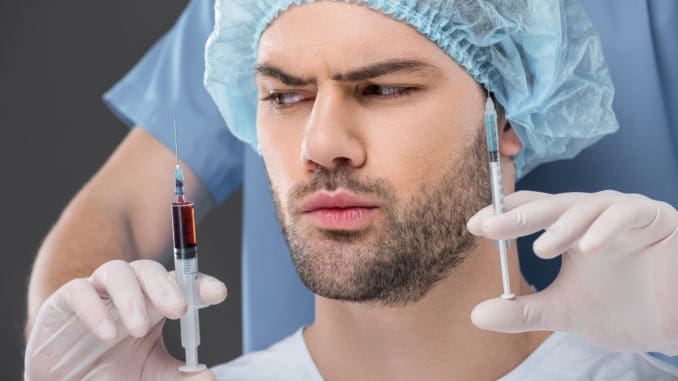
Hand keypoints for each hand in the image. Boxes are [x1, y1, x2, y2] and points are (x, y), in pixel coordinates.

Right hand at [24, 259, 227, 379]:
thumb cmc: (110, 372)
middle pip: (149, 271)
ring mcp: (97, 293)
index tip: (219, 293)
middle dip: (167, 286)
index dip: (199, 284)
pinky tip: (108, 333)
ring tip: (139, 329)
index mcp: (153, 303)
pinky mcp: (63, 302)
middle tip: (179, 309)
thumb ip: (179, 376)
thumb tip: (209, 376)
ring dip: (131, 297)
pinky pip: (79, 291)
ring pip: (117, 272)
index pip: (180, 284)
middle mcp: (128, 291)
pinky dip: (94, 309)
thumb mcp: (149, 376)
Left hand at [467, 190, 677, 353]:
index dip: (502, 216)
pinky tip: (587, 248)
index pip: (530, 213)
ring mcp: (622, 212)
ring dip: (562, 226)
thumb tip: (476, 315)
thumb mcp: (562, 311)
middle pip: (550, 205)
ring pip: (585, 206)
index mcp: (568, 230)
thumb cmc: (619, 310)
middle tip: (490, 227)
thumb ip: (522, 311)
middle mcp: (592, 214)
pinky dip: (606, 228)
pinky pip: (627, 213)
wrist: (672, 326)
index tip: (473, 226)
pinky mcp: (654, 217)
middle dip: (518, 215)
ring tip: (541, 249)